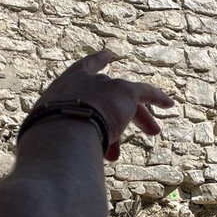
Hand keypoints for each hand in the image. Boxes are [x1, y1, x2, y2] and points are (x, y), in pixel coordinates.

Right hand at [34, 49, 174, 160]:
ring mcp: (106, 85)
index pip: (82, 70)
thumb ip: (58, 138)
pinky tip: (169, 104)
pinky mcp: (124, 91)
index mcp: (64, 86)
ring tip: (154, 132)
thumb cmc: (47, 138)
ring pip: (128, 100)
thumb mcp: (47, 134)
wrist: (62, 130)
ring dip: (140, 118)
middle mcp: (87, 81)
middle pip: (107, 93)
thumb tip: (59, 160)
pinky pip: (145, 92)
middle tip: (123, 128)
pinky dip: (158, 97)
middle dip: (117, 111)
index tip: (107, 55)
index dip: (96, 64)